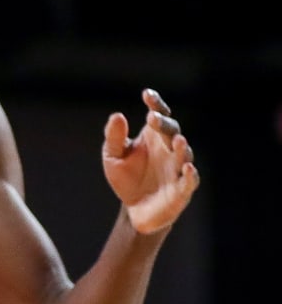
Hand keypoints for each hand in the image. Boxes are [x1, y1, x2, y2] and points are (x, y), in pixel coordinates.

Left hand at [102, 88, 199, 233]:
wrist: (133, 208)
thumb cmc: (126, 178)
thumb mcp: (113, 156)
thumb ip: (114, 137)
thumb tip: (117, 116)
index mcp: (154, 137)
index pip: (158, 116)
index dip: (156, 104)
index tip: (147, 95)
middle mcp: (169, 150)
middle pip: (172, 131)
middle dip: (164, 124)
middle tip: (153, 117)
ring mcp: (177, 169)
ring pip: (184, 155)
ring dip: (181, 147)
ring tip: (176, 139)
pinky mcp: (181, 190)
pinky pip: (189, 181)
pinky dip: (190, 174)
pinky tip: (186, 167)